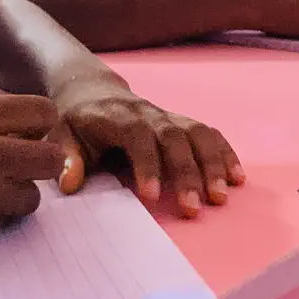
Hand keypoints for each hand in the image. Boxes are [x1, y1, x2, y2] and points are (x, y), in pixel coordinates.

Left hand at [54, 76, 244, 218]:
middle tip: (193, 208)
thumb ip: (65, 156)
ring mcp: (167, 116)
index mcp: (116, 116)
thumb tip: (69, 183)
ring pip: (196, 133)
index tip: (151, 196)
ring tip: (220, 196)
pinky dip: (224, 153)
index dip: (147, 163)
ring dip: (212, 164)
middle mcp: (147, 113)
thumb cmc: (77, 121)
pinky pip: (208, 133)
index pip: (137, 135)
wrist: (93, 90)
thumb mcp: (61, 133)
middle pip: (174, 137)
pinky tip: (237, 177)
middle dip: (186, 173)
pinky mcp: (181, 123)